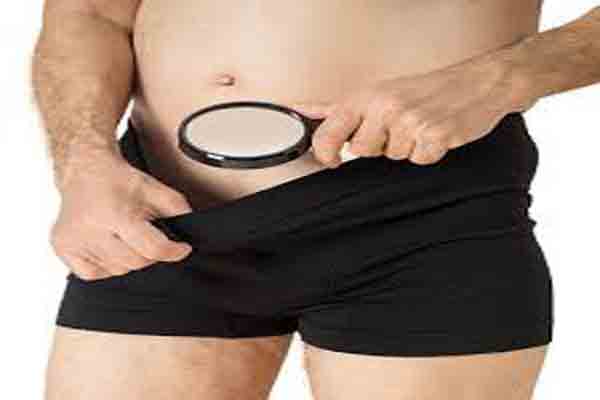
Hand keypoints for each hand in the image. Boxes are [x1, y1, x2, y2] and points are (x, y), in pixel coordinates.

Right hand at [51, 151, 192, 280]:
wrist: (86, 171)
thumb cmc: (120, 181)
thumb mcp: (157, 190)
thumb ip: (179, 210)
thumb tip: (192, 234)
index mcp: (116, 212)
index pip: (152, 249)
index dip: (173, 251)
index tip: (181, 249)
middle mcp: (91, 228)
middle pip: (135, 262)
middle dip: (150, 254)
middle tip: (148, 236)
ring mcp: (74, 240)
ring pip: (116, 270)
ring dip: (129, 259)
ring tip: (126, 236)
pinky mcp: (62, 247)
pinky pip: (92, 274)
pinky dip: (107, 266)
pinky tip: (109, 246)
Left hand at [293, 58, 533, 166]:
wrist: (477, 83)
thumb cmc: (426, 89)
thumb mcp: (379, 91)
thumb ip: (340, 107)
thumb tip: (303, 110)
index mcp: (367, 95)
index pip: (328, 132)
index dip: (325, 152)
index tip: (331, 158)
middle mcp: (385, 106)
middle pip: (362, 151)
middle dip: (378, 145)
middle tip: (397, 127)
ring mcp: (410, 121)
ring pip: (392, 157)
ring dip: (406, 148)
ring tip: (420, 126)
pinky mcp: (434, 136)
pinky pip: (419, 161)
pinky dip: (428, 153)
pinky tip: (435, 134)